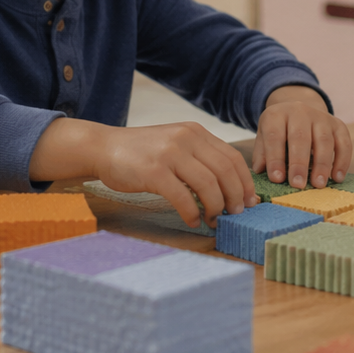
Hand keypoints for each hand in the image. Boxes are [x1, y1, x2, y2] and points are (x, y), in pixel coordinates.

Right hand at [31, 118, 255, 226]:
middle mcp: (186, 138)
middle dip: (235, 197)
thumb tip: (228, 188)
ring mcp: (170, 153)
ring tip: (213, 220)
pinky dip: (192, 213)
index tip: (250, 202)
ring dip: (215, 208)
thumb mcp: (175, 145)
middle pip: (225, 171)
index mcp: (195, 132)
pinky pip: (183, 197)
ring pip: (208, 185)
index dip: (245, 182)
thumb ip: (199, 159)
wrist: (103, 148)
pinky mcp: (154, 171)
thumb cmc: (141, 153)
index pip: (232, 157)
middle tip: (235, 215)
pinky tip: (192, 220)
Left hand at [253, 85, 351, 189]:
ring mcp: (321, 117)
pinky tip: (337, 178)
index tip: (277, 179)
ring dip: (322, 164)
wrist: (298, 111)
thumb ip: (262, 153)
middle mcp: (299, 112)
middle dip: (299, 163)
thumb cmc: (279, 131)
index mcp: (276, 115)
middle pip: (300, 137)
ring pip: (324, 140)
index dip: (275, 158)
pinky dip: (342, 161)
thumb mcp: (264, 136)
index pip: (275, 136)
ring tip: (318, 184)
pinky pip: (344, 142)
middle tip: (298, 184)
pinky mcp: (338, 124)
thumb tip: (260, 171)